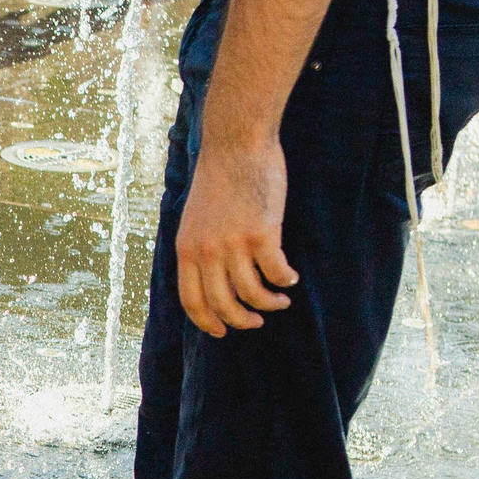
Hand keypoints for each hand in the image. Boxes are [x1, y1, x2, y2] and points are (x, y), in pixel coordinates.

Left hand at [174, 138, 297, 336]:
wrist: (235, 146)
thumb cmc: (220, 180)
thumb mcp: (195, 219)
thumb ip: (201, 249)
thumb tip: (215, 280)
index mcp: (186, 250)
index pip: (191, 300)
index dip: (207, 322)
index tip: (222, 332)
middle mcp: (206, 252)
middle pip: (222, 304)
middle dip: (242, 321)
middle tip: (257, 321)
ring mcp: (233, 245)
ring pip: (252, 294)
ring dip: (270, 303)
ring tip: (281, 300)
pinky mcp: (261, 234)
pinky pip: (276, 272)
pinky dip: (286, 280)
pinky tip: (291, 277)